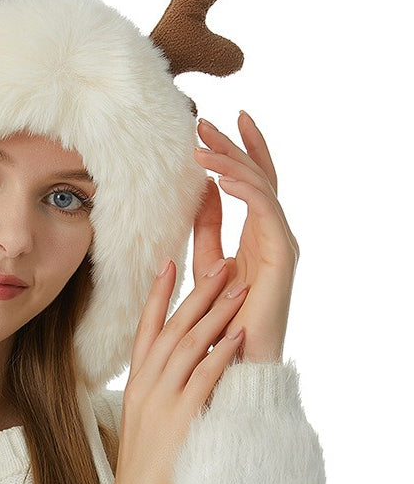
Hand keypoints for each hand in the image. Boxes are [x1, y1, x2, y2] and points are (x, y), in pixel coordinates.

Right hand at [101, 259, 246, 483]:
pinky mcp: (182, 420)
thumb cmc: (145, 473)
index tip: (170, 263)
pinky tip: (239, 334)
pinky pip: (205, 377)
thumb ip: (156, 395)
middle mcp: (147, 387)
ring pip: (190, 345)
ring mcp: (164, 402)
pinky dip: (222, 352)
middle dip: (197, 293)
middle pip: (172, 328)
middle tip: (220, 263)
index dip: (158, 294)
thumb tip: (173, 375)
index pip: (146, 329)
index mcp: (136, 386)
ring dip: (215, 313)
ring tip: (237, 286)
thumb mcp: (142, 425)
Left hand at [193, 113, 297, 362]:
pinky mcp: (282, 257)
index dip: (240, 150)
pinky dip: (245, 192)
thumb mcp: (207, 263)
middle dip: (232, 146)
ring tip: (201, 148)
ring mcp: (281, 245)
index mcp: (259, 235)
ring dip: (230, 163)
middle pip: (258, 177)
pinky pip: (265, 214)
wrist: (236, 361)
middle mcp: (274, 235)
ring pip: (260, 189)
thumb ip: (207, 227)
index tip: (218, 123)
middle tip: (203, 122)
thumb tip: (203, 188)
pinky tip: (221, 178)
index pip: (254, 182)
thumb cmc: (221, 320)